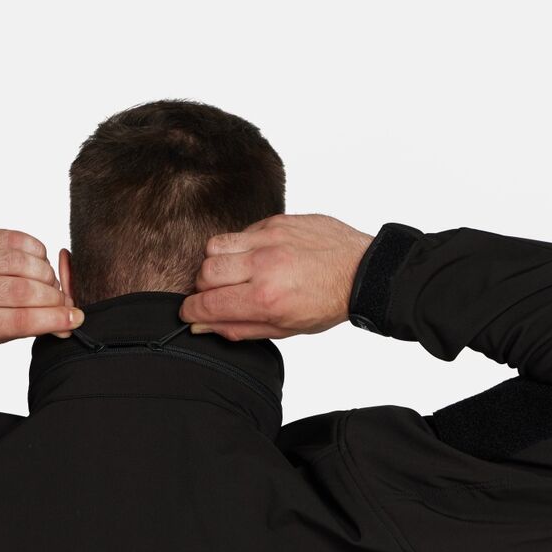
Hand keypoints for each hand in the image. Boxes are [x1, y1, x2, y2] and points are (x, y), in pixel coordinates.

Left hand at [0, 227, 84, 343]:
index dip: (54, 319)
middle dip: (54, 297)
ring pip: (26, 263)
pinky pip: (21, 240)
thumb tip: (68, 322)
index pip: (20, 320)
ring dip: (47, 275)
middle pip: (26, 290)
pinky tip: (33, 264)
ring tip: (46, 283)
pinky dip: (38, 254)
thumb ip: (27, 327)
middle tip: (62, 301)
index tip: (74, 318)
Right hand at [178, 214, 374, 339]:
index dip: (191, 311)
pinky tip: (256, 257)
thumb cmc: (327, 303)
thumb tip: (203, 325)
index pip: (208, 304)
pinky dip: (240, 247)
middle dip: (204, 288)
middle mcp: (264, 266)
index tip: (189, 313)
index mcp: (266, 299)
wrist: (361, 271)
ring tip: (234, 273)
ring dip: (217, 263)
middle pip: (205, 272)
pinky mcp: (277, 221)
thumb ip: (239, 328)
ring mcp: (270, 239)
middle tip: (218, 295)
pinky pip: (240, 231)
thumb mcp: (284, 329)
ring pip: (215, 246)